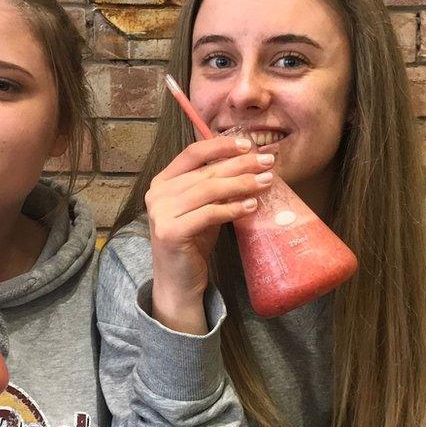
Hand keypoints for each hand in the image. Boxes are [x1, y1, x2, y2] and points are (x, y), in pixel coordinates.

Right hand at [145, 136, 273, 330]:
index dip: (221, 145)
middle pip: (205, 171)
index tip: (248, 145)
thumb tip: (251, 163)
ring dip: (241, 184)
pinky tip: (251, 206)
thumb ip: (217, 187)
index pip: (193, 153)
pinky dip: (232, 208)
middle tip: (268, 162)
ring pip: (208, 190)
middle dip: (240, 165)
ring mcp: (161, 213)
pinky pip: (208, 214)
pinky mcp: (171, 232)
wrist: (177, 281)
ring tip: (266, 183)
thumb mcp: (204, 208)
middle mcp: (157, 194)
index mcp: (162, 181)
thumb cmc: (193, 242)